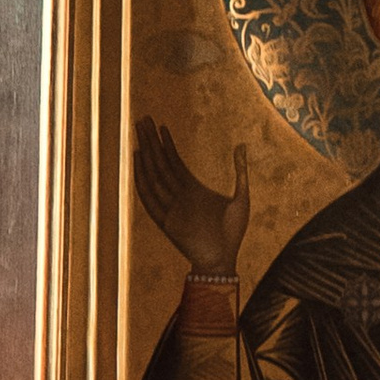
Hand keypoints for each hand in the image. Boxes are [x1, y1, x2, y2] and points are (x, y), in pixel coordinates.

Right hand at [135, 122, 249, 280]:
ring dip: (146, 154)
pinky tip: (138, 162)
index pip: (174, 161)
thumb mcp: (242, 197)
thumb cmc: (233, 232)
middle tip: (142, 120)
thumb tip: (241, 146)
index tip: (161, 126)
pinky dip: (142, 180)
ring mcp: (170, 207)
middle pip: (160, 163)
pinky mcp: (165, 220)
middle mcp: (178, 196)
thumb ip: (240, 172)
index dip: (167, 144)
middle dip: (151, 141)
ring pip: (154, 175)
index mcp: (192, 189)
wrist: (224, 259)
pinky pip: (149, 197)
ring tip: (139, 134)